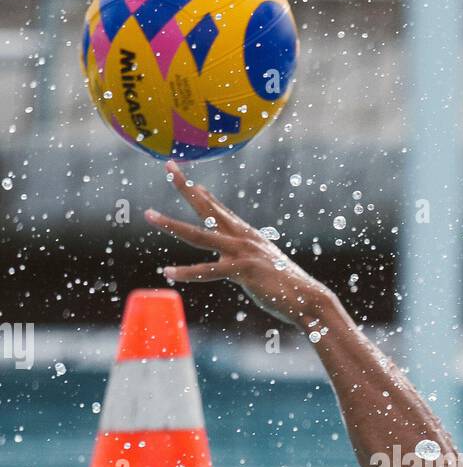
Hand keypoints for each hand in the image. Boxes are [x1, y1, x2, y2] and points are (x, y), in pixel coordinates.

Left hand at [145, 160, 327, 327]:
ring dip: (171, 224)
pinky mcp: (243, 271)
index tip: (188, 181)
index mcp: (248, 236)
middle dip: (186, 187)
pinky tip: (168, 272)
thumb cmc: (288, 288)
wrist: (309, 299)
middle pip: (208, 209)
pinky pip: (209, 271)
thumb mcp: (267, 266)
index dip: (202, 195)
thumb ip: (251, 259)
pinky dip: (187, 273)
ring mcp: (242, 252)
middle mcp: (243, 237)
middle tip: (169, 166)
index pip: (221, 211)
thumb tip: (245, 260)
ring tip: (150, 215)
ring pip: (199, 235)